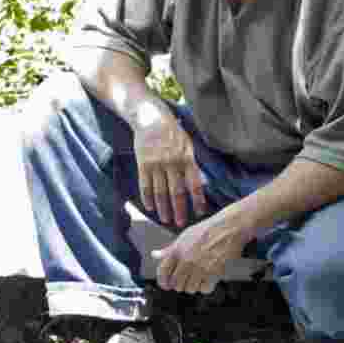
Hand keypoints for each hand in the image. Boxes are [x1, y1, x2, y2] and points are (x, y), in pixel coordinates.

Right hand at [132, 103, 207, 227]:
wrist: (151, 119)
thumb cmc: (172, 132)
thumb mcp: (187, 144)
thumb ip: (192, 163)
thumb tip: (199, 183)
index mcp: (187, 158)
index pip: (194, 184)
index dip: (198, 199)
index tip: (200, 212)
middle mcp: (173, 163)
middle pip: (177, 192)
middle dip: (179, 210)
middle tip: (180, 224)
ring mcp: (157, 164)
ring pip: (160, 191)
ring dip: (163, 208)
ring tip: (165, 220)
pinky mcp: (143, 164)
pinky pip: (145, 185)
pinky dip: (148, 198)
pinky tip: (150, 208)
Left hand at [150, 215, 248, 293]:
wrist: (227, 228)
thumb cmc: (207, 231)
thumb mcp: (184, 236)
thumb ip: (169, 249)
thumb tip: (155, 255)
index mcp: (177, 251)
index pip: (163, 272)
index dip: (162, 281)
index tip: (165, 285)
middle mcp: (186, 261)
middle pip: (176, 284)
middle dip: (179, 284)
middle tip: (185, 280)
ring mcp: (200, 268)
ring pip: (189, 289)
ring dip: (192, 287)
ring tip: (197, 279)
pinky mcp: (214, 273)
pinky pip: (204, 290)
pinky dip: (205, 287)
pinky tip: (207, 280)